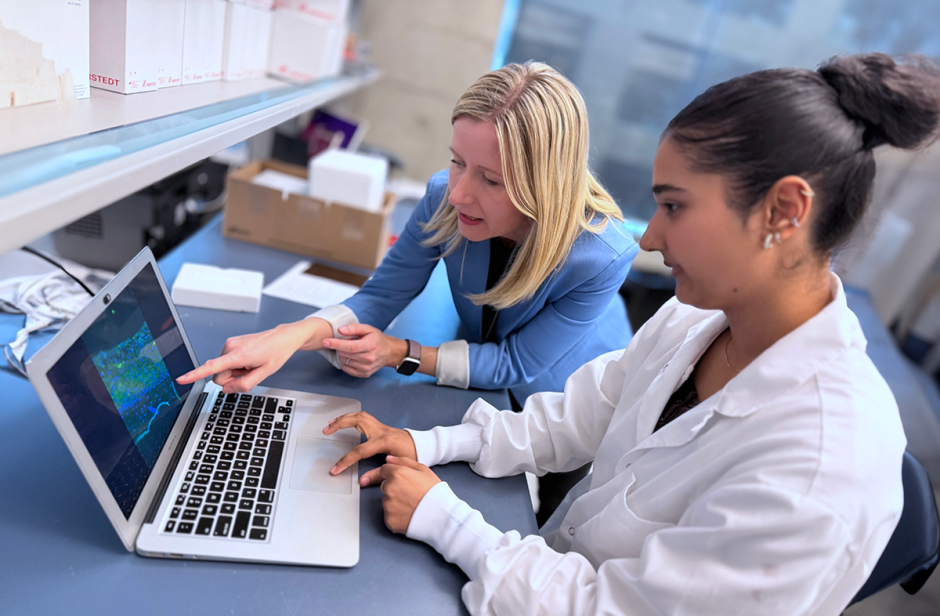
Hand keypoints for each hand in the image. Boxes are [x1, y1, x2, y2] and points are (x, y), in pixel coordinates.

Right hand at [176, 318, 330, 392]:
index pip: (212, 367)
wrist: (283, 337)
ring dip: (235, 372)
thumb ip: (244, 385)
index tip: (182, 379)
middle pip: (218, 376)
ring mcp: (229, 344)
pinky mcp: (230, 344)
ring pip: (223, 370)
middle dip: (232, 379)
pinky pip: (226, 363)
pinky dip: (236, 366)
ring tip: (251, 364)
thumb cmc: (276, 352)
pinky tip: (249, 360)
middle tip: (249, 372)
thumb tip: (227, 389)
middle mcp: (229, 347)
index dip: (195, 375)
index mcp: (238, 355)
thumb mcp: (265, 374)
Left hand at [322, 323, 406, 377]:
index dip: (336, 344)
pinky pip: (347, 369)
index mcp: (370, 345)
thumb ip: (354, 328)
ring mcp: (366, 368)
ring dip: (343, 354)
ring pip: (345, 362)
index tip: (325, 341)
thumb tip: (340, 330)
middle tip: (347, 341)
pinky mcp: (364, 374)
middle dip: (340, 347)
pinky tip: (351, 357)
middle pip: (345, 354)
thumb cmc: (377, 339)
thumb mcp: (368, 329)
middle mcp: (368, 358)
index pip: (350, 346)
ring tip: (351, 349)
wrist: (389, 352)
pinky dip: (345, 362)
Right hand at [324, 411, 417, 476]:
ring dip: (344, 418)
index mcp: (383, 441)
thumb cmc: (413, 455)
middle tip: (326, 431)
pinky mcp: (381, 426)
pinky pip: (363, 417)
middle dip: (339, 425)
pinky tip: (345, 420)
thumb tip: (362, 482)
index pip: (359, 451)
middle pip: (356, 421)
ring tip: (331, 423)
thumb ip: (378, 474)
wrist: (424, 445)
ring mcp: (380, 426)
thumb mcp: (397, 466)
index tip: (335, 469)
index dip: (345, 461)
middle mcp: (380, 430)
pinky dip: (352, 417)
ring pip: (359, 416)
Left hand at [367, 455, 440, 533]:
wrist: (441, 514)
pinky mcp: (389, 520)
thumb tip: (388, 458)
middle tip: (410, 494)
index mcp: (396, 474)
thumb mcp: (423, 470)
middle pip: (385, 486)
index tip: (404, 481)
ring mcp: (388, 506)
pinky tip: (409, 515)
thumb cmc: (434, 490)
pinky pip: (389, 516)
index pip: (384, 470)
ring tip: (411, 505)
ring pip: (387, 501)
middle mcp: (388, 489)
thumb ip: (403, 461)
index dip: (394, 475)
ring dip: (395, 503)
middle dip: (394, 488)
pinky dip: (396, 516)